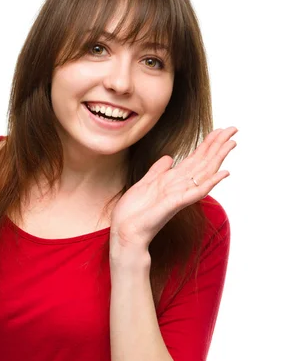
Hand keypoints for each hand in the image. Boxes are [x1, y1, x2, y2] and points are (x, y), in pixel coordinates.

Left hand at [110, 127, 237, 249]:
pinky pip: (197, 191)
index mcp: (172, 181)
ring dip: (218, 157)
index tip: (219, 130)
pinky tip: (224, 172)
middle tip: (233, 129)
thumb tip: (169, 158)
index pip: (194, 159)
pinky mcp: (176, 203)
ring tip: (232, 143)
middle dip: (217, 145)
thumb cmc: (134, 213)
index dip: (207, 144)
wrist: (126, 232)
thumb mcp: (145, 184)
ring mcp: (180, 195)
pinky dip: (211, 182)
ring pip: (204, 173)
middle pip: (203, 162)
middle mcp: (180, 187)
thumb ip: (157, 171)